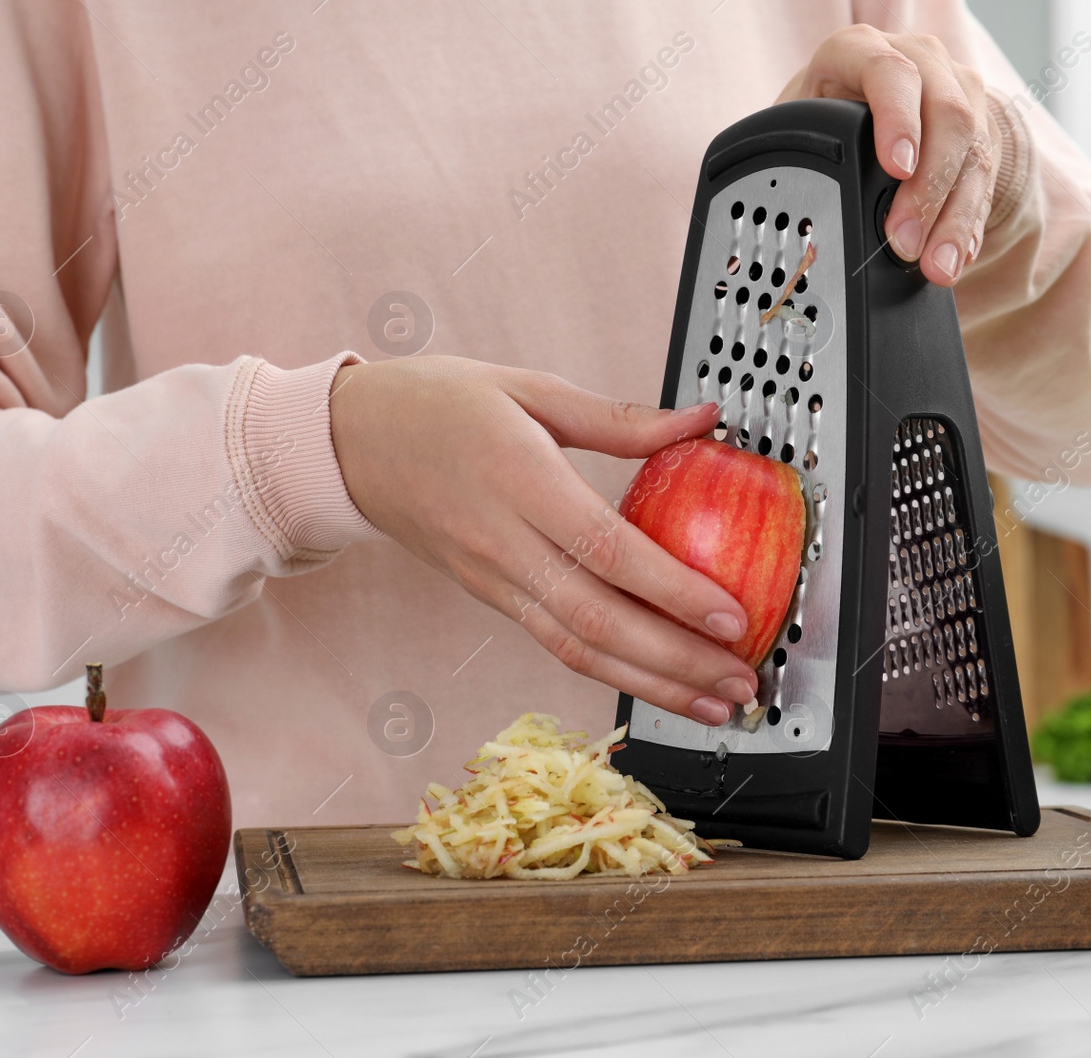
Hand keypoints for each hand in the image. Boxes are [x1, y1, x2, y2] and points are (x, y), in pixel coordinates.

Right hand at [328, 356, 759, 725]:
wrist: (347, 443)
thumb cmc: (434, 404)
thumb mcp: (527, 387)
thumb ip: (619, 416)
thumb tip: (701, 421)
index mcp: (517, 477)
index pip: (605, 549)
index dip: (672, 591)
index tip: (729, 616)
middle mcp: (502, 541)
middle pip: (597, 620)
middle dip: (677, 662)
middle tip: (742, 681)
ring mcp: (491, 579)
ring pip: (575, 647)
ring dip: (652, 684)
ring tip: (714, 703)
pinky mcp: (488, 598)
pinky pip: (555, 643)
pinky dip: (613, 670)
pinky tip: (657, 682)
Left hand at [778, 25, 999, 285]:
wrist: (861, 98)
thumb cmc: (820, 111)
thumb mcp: (798, 120)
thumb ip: (796, 150)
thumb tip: (785, 210)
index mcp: (862, 50)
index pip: (891, 73)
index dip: (898, 119)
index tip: (896, 168)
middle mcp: (921, 62)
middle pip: (947, 116)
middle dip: (928, 189)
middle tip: (904, 242)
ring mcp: (958, 92)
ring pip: (974, 152)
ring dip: (954, 218)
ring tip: (936, 267)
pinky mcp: (981, 129)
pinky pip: (985, 181)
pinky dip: (969, 224)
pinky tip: (957, 256)